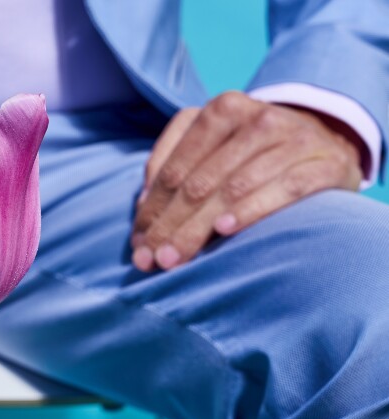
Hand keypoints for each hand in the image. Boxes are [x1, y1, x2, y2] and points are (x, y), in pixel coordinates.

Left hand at [131, 91, 362, 270]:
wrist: (327, 143)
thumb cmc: (252, 153)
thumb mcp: (212, 148)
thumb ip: (173, 168)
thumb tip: (142, 211)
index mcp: (221, 110)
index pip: (174, 169)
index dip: (152, 211)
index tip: (138, 246)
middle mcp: (257, 117)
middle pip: (199, 183)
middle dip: (170, 226)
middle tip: (151, 260)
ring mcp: (295, 138)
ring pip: (233, 188)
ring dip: (199, 228)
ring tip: (176, 257)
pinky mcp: (327, 163)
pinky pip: (283, 189)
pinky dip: (251, 209)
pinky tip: (225, 230)